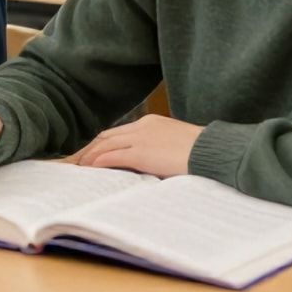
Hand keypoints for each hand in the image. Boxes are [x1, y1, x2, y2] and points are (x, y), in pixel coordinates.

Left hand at [71, 114, 203, 177]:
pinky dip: (99, 161)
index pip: (119, 132)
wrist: (215, 151)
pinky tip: (90, 168)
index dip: (102, 142)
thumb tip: (151, 163)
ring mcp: (141, 138)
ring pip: (106, 144)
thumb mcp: (177, 146)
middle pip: (107, 135)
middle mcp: (143, 126)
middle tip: (76, 161)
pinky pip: (113, 155)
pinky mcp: (142, 152)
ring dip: (89, 156)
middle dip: (90, 148)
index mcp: (151, 123)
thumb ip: (160, 150)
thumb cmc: (203, 152)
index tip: (91, 153)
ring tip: (78, 167)